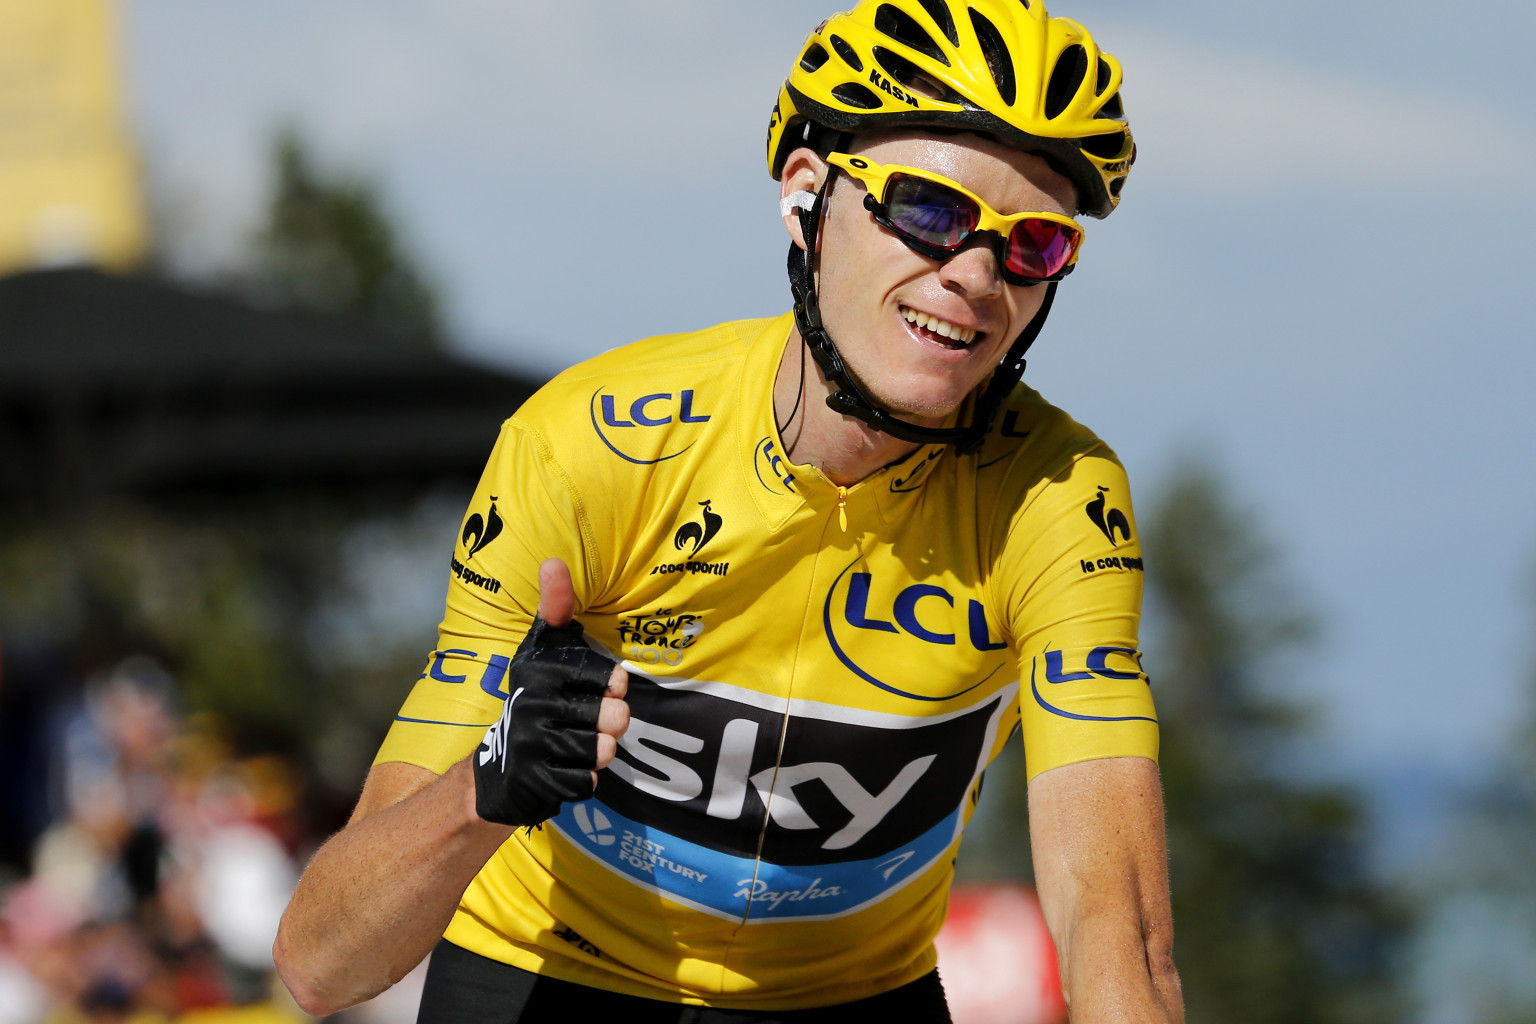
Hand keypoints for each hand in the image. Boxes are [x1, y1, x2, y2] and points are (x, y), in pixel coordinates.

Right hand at [470, 559, 629, 827]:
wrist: (500, 767)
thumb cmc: (535, 696)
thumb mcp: (541, 650)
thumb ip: (556, 610)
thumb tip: (553, 561)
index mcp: (539, 672)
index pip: (608, 679)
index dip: (614, 686)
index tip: (610, 688)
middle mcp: (531, 707)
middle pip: (610, 718)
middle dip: (613, 722)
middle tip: (601, 720)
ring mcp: (532, 748)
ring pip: (601, 751)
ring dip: (601, 750)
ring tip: (589, 743)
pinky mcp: (536, 782)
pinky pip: (586, 781)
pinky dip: (585, 778)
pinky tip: (569, 767)